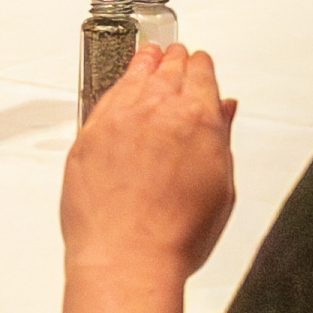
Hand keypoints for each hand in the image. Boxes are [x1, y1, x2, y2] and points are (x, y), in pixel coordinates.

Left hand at [61, 45, 238, 277]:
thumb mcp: (220, 187)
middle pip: (168, 70)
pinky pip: (105, 98)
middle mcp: (157, 110)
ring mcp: (118, 120)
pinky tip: (121, 87)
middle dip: (175, 60)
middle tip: (176, 54)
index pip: (201, 74)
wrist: (127, 258)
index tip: (200, 64)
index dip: (202, 67)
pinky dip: (117, 86)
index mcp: (198, 118)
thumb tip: (224, 110)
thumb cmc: (176, 235)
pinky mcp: (89, 135)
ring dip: (145, 63)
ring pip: (134, 77)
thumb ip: (221, 139)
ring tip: (149, 56)